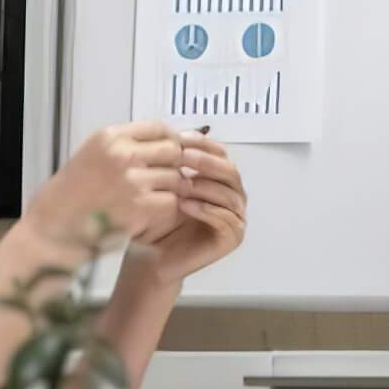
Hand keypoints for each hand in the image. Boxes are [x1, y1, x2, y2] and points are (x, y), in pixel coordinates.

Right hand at [25, 121, 184, 248]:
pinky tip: (152, 211)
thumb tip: (162, 141)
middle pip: (173, 150)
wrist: (54, 229)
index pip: (158, 127)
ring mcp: (133, 181)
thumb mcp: (92, 155)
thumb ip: (124, 146)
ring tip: (155, 196)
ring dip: (171, 188)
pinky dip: (166, 207)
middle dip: (174, 164)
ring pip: (176, 178)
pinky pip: (171, 202)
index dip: (171, 138)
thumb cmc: (70, 195)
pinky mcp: (140, 207)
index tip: (172, 148)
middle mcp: (123, 155)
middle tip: (166, 176)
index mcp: (109, 137)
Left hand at [128, 131, 249, 285]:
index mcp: (220, 180)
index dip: (203, 144)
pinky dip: (205, 209)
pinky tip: (184, 204)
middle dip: (206, 162)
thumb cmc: (157, 221)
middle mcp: (233, 196)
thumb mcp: (164, 185)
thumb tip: (174, 132)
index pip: (220, 154)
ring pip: (229, 194)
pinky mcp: (233, 237)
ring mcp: (236, 217)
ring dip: (205, 186)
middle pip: (230, 172)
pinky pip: (225, 219)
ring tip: (181, 183)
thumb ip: (175, 162)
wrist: (152, 256)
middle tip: (183, 156)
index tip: (181, 138)